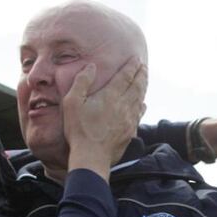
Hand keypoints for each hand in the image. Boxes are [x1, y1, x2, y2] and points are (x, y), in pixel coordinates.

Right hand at [63, 57, 146, 180]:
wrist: (91, 157)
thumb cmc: (79, 130)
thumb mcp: (72, 103)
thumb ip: (82, 82)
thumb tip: (91, 66)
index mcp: (110, 95)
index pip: (125, 76)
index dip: (131, 66)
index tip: (136, 59)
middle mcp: (123, 105)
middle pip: (137, 86)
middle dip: (141, 74)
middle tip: (144, 67)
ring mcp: (129, 119)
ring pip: (140, 98)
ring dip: (143, 87)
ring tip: (145, 80)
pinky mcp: (130, 131)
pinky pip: (139, 114)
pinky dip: (142, 105)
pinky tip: (142, 104)